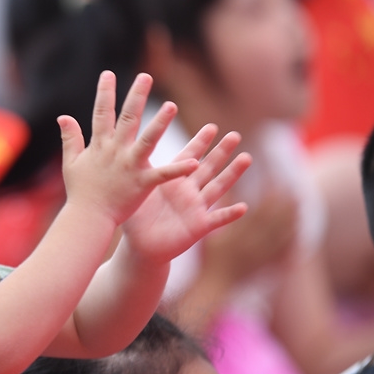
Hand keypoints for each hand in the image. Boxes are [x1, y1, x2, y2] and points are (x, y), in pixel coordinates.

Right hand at [59, 71, 198, 226]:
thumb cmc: (80, 192)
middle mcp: (115, 151)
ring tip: (172, 106)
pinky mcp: (142, 184)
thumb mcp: (71, 162)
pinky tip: (194, 162)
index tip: (108, 74)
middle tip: (146, 76)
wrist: (88, 219)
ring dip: (160, 124)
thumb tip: (63, 117)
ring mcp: (130, 166)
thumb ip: (70, 138)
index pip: (101, 113)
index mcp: (99, 145)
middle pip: (127, 119)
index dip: (104, 93)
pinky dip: (178, 170)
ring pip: (148, 140)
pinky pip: (163, 175)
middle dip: (136, 96)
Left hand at [120, 124, 250, 264]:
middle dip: (221, 151)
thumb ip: (139, 171)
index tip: (211, 127)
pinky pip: (217, 219)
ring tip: (246, 157)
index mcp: (173, 179)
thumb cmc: (137, 217)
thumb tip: (127, 145)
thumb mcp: (138, 191)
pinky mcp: (199, 226)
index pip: (188, 156)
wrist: (140, 246)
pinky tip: (243, 207)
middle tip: (234, 135)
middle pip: (208, 167)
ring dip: (232, 173)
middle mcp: (188, 190)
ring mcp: (196, 207)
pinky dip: (229, 214)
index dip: (200, 142)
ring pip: (218, 187)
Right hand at [203, 189, 297, 283]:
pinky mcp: (267, 266)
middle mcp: (254, 245)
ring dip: (293, 220)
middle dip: (286, 206)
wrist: (215, 285)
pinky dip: (292, 240)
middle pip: (276, 222)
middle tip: (294, 192)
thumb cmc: (209, 258)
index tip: (277, 185)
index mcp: (239, 236)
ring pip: (283, 236)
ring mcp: (262, 257)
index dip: (271, 198)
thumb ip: (220, 213)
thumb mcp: (209, 234)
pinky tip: (297, 231)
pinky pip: (284, 252)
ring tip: (299, 206)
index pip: (261, 212)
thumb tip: (227, 190)